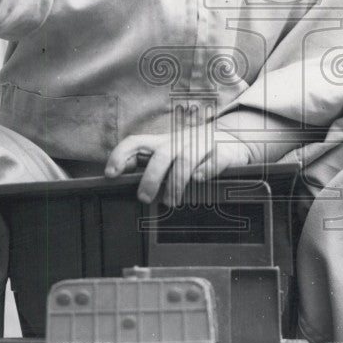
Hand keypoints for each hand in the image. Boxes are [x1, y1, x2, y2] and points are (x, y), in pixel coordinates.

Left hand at [104, 126, 252, 205]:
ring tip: (171, 202)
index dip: (120, 156)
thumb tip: (120, 179)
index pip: (135, 142)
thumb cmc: (193, 152)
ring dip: (175, 182)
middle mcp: (179, 142)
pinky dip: (205, 171)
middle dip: (150, 178)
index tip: (110, 174)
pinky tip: (199, 180)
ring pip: (185, 160)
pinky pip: (214, 161)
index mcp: (162, 143)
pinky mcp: (223, 153)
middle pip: (161, 155)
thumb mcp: (168, 154)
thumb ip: (148, 164)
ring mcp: (202, 146)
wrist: (232, 140)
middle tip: (144, 197)